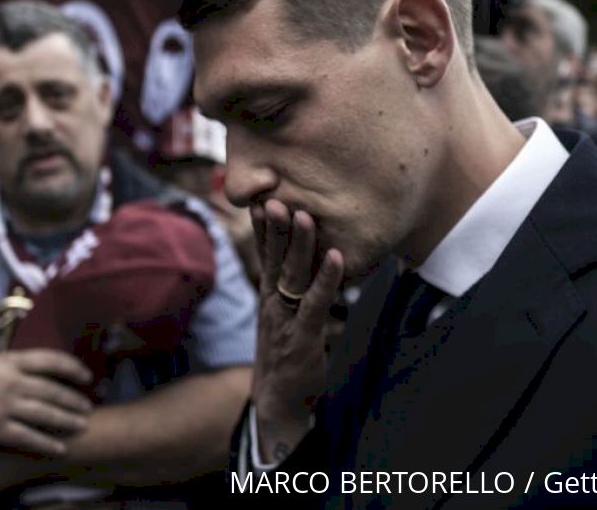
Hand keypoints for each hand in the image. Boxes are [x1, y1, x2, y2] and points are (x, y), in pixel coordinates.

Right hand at [0, 349, 94, 455]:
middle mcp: (8, 382)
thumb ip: (10, 363)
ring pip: (44, 413)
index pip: (48, 360)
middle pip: (51, 390)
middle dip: (74, 399)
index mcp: (7, 362)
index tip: (85, 376)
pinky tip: (60, 447)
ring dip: (67, 420)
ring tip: (82, 425)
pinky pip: (27, 437)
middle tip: (88, 406)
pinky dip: (46, 443)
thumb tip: (35, 363)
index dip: (71, 367)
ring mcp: (2, 405)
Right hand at [250, 199, 344, 461]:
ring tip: (305, 215)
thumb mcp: (281, 318)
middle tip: (274, 195)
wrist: (278, 402)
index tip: (262, 197)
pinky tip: (335, 257)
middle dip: (274, 226)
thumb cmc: (285, 355)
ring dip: (299, 245)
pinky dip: (326, 279)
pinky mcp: (303, 337)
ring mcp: (286, 319)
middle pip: (273, 258)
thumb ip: (287, 291)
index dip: (262, 227)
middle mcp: (272, 303)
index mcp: (268, 296)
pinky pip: (316, 302)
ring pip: (291, 276)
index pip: (263, 254)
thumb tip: (297, 262)